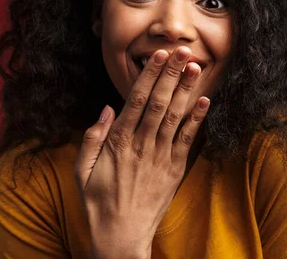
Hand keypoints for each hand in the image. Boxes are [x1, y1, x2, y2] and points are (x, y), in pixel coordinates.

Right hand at [74, 47, 209, 258]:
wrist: (122, 236)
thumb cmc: (98, 202)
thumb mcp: (81, 170)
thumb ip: (92, 137)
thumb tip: (107, 107)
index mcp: (118, 143)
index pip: (136, 100)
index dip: (149, 75)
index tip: (159, 55)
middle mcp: (141, 145)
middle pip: (159, 102)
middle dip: (171, 74)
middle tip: (183, 50)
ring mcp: (161, 157)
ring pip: (175, 116)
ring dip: (186, 90)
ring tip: (195, 67)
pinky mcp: (175, 169)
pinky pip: (188, 140)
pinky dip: (197, 119)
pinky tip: (205, 100)